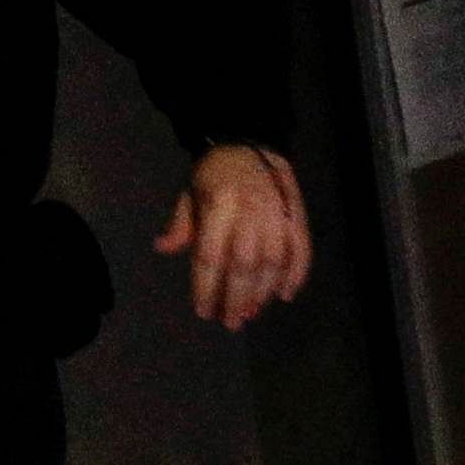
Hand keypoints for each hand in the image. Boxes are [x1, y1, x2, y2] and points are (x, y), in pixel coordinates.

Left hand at [157, 142, 311, 330]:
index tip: (204, 311)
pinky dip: (297, 273)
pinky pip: (301, 247)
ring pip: (273, 261)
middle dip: (237, 298)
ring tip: (251, 313)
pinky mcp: (296, 212)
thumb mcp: (189, 193)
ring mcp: (277, 210)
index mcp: (219, 202)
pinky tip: (285, 294)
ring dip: (263, 292)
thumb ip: (181, 223)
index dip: (207, 286)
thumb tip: (163, 248)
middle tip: (230, 322)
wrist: (250, 142)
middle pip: (244, 264)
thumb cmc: (214, 174)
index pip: (210, 254)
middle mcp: (250, 208)